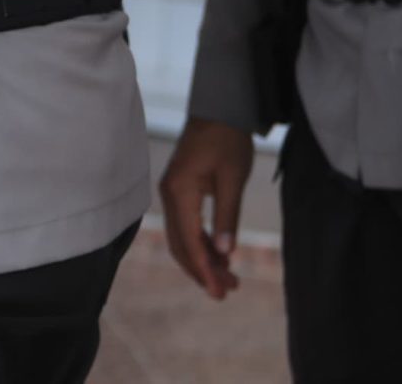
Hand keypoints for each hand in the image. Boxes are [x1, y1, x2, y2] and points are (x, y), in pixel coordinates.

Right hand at [157, 117, 253, 299]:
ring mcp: (171, 193)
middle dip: (202, 271)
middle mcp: (169, 194)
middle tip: (227, 292)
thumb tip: (226, 253)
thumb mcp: (232, 178)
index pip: (190, 241)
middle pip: (180, 245)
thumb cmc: (228, 140)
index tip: (220, 291)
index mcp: (180, 190)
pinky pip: (185, 226)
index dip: (204, 269)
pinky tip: (220, 256)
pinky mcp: (178, 191)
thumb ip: (227, 215)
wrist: (218, 108)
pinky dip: (200, 244)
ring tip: (229, 279)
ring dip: (201, 260)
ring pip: (181, 239)